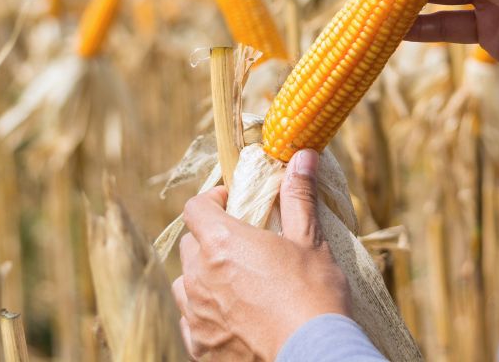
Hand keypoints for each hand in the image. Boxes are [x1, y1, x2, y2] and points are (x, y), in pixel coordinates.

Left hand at [172, 150, 351, 360]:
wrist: (311, 355)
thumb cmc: (314, 294)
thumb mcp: (310, 240)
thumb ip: (298, 196)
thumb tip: (303, 155)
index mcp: (222, 243)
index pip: (195, 207)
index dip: (212, 200)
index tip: (233, 202)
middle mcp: (199, 276)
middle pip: (190, 244)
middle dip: (209, 237)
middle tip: (240, 242)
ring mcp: (196, 314)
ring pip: (185, 283)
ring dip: (202, 275)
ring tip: (233, 281)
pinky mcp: (199, 346)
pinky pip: (190, 320)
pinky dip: (204, 312)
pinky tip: (231, 316)